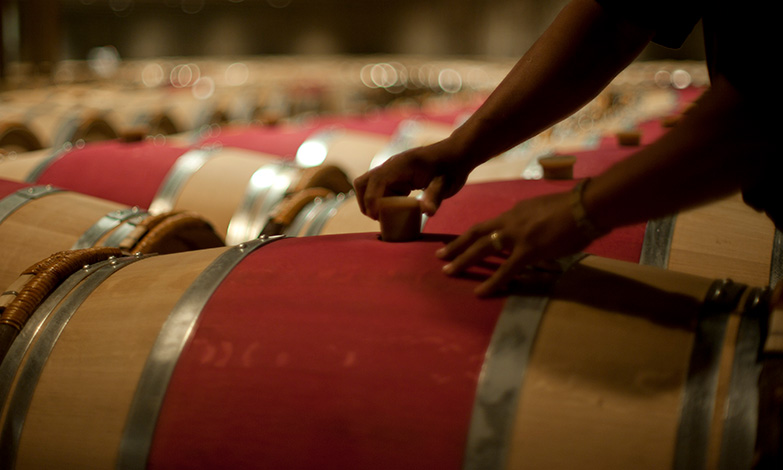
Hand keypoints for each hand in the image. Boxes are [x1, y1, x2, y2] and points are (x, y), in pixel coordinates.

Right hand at [353, 139, 471, 219]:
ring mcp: (392, 172)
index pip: (376, 180)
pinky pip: (381, 190)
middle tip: (378, 218)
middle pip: (363, 182)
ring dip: (373, 202)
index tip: (376, 216)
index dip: (371, 199)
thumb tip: (427, 212)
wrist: (456, 156)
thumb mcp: (445, 184)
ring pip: (369, 187)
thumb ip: (434, 197)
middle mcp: (392, 166)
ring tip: (386, 217)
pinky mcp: (396, 178)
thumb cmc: (452, 167)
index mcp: (401, 164)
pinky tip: (397, 211)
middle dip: (365, 202)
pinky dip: (382, 202)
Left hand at [436, 191, 593, 296]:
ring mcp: (517, 235)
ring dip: (463, 260)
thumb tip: (535, 233)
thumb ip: (535, 221)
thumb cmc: (577, 207)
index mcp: (516, 211)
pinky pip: (506, 270)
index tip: (460, 241)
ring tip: (448, 271)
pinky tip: (480, 292)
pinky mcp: (528, 251)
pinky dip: (492, 282)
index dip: (473, 234)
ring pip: (482, 248)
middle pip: (476, 233)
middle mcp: (511, 220)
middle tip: (439, 255)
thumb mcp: (547, 210)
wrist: (588, 205)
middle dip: (456, 244)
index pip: (489, 224)